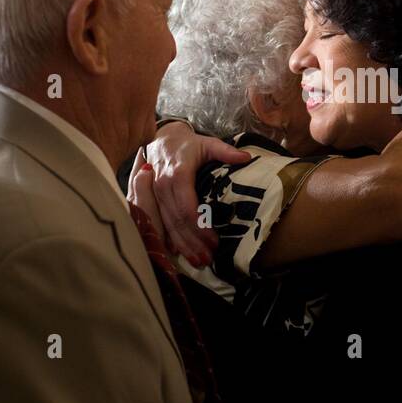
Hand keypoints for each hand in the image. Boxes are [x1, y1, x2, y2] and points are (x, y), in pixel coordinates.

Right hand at [131, 121, 249, 265]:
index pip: (187, 207)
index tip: (214, 241)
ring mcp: (156, 196)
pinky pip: (160, 223)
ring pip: (168, 225)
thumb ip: (226, 151)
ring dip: (183, 245)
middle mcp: (163, 187)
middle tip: (209, 259)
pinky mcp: (154, 201)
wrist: (163, 140)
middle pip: (177, 221)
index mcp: (178, 175)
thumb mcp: (208, 144)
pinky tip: (180, 254)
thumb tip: (247, 158)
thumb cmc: (189, 145)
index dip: (200, 226)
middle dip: (193, 242)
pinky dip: (170, 240)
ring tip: (199, 261)